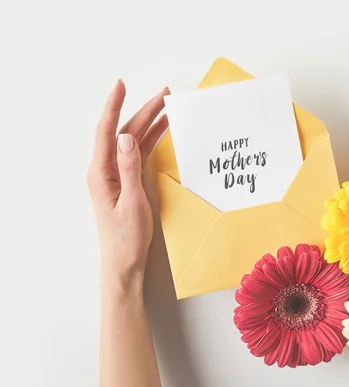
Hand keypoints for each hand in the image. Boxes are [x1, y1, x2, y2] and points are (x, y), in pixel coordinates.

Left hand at [87, 80, 168, 293]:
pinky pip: (140, 154)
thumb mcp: (130, 203)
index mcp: (101, 173)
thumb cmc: (126, 238)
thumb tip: (127, 136)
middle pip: (124, 132)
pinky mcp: (128, 181)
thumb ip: (129, 169)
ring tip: (168, 107)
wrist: (124, 261)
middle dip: (143, 111)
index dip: (114, 106)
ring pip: (134, 141)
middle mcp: (107, 170)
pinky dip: (152, 140)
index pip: (106, 132)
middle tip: (165, 94)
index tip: (121, 85)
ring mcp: (118, 175)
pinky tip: (164, 130)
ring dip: (150, 123)